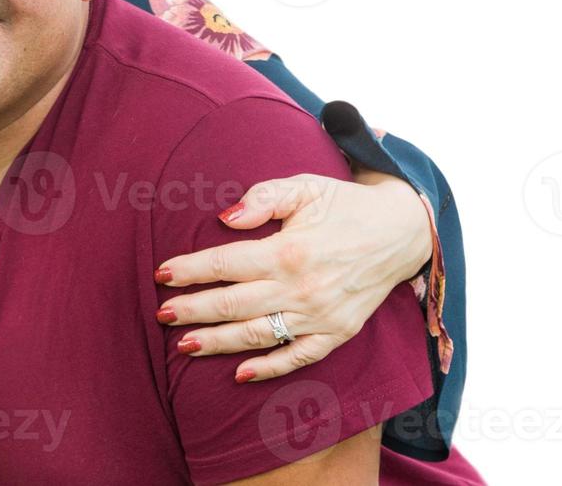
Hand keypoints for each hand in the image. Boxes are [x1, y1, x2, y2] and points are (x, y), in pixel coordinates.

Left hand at [155, 172, 431, 381]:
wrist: (401, 232)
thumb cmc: (343, 205)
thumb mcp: (304, 187)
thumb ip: (262, 197)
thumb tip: (226, 217)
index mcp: (288, 250)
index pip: (225, 264)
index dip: (190, 270)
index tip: (161, 274)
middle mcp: (301, 288)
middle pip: (233, 304)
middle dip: (193, 310)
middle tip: (161, 314)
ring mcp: (320, 316)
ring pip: (258, 335)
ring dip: (218, 343)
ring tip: (184, 346)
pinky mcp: (337, 334)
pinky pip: (298, 358)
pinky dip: (269, 368)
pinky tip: (240, 374)